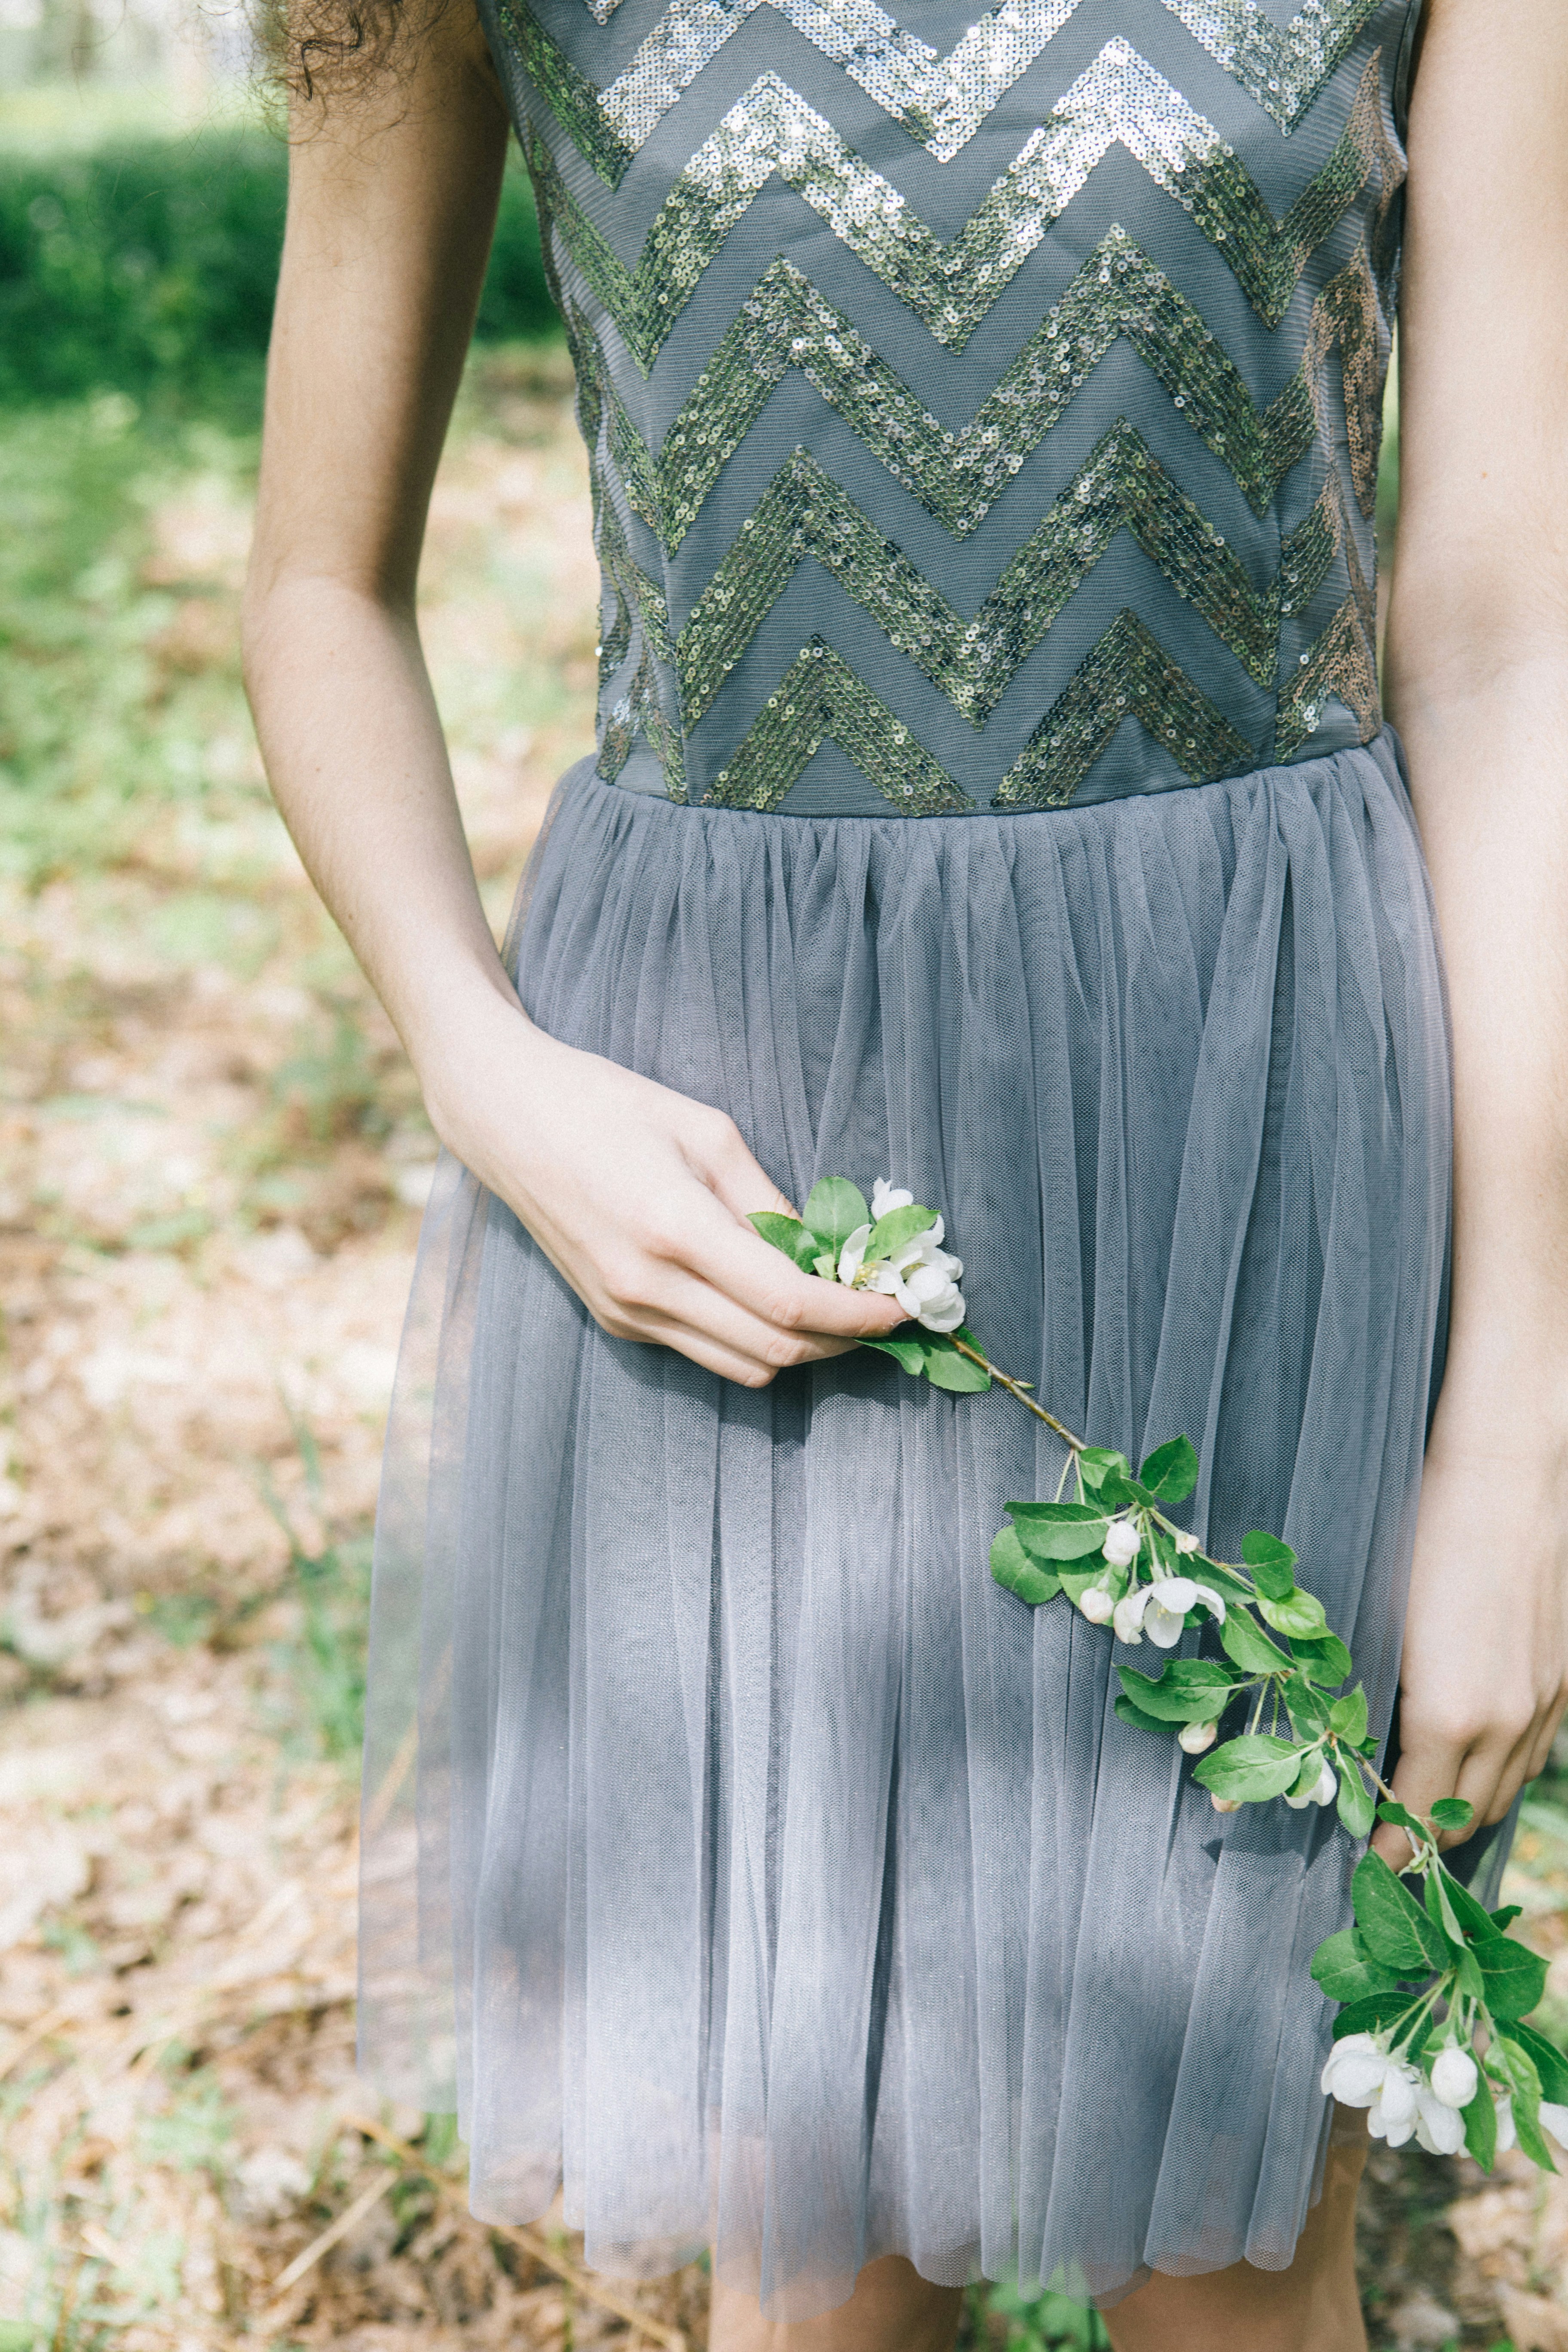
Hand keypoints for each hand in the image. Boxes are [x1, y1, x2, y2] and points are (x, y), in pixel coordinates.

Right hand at [422, 987, 909, 1386]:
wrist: (508, 1120)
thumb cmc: (610, 1105)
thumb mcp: (707, 1131)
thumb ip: (769, 1202)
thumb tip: (825, 1255)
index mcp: (676, 1229)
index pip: (790, 1302)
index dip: (858, 1314)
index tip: (902, 1307)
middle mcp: (648, 1286)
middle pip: (775, 1349)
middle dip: (843, 1340)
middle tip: (880, 1310)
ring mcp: (628, 1311)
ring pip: (743, 1366)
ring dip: (799, 1348)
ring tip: (834, 1308)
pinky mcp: (616, 1320)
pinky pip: (703, 1351)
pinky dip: (750, 1338)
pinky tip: (767, 1299)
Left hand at [1372, 1373, 1567, 1868]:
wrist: (1513, 1470)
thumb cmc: (1428, 1530)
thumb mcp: (1382, 1615)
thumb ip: (1376, 1688)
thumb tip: (1352, 1737)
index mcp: (1448, 1714)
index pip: (1415, 1813)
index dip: (1387, 1845)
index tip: (1365, 1859)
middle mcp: (1505, 1722)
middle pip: (1466, 1815)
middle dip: (1425, 1838)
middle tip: (1388, 1840)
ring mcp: (1545, 1702)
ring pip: (1507, 1788)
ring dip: (1466, 1809)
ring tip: (1427, 1810)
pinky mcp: (1566, 1679)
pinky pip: (1535, 1750)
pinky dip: (1502, 1769)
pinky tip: (1476, 1757)